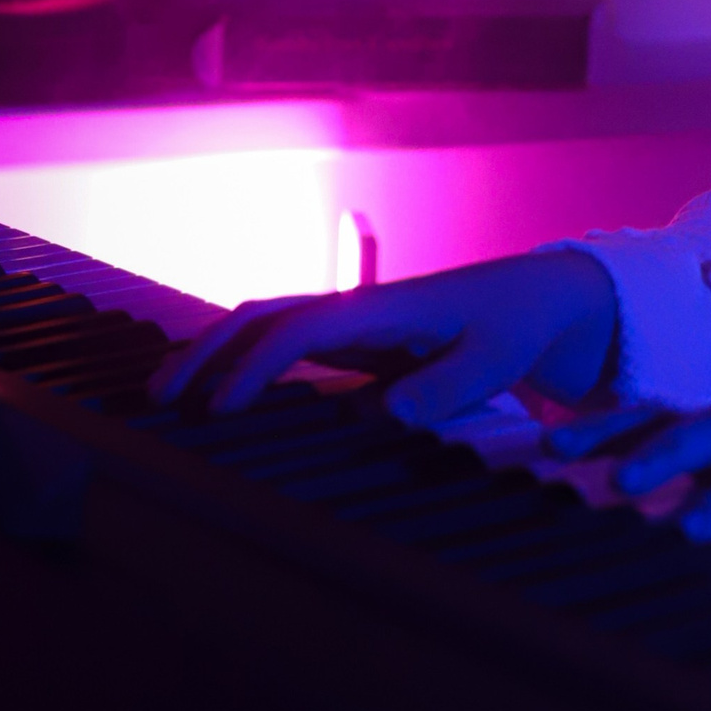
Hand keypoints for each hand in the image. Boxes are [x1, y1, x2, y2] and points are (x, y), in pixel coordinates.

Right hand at [148, 249, 620, 426]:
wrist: (552, 298)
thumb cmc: (524, 323)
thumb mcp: (502, 355)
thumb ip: (450, 384)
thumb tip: (386, 412)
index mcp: (385, 308)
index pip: (300, 331)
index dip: (254, 369)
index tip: (218, 411)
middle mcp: (361, 311)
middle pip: (265, 316)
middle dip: (208, 350)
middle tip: (159, 399)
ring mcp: (360, 327)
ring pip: (271, 328)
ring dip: (219, 354)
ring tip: (168, 398)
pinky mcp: (367, 347)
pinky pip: (295, 350)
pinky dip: (251, 367)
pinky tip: (226, 400)